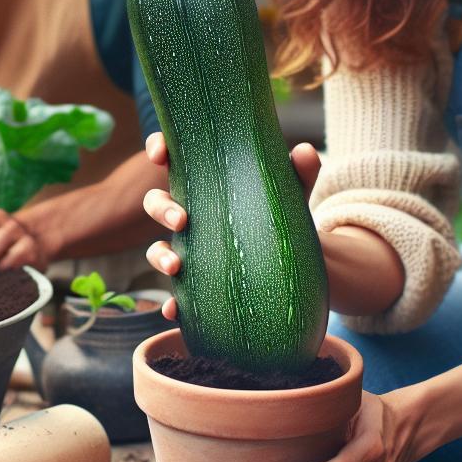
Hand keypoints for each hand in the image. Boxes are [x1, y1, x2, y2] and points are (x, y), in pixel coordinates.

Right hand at [142, 133, 322, 319]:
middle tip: (181, 219)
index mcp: (205, 184)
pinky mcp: (197, 285)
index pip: (171, 160)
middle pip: (157, 204)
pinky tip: (174, 311)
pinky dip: (171, 304)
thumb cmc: (280, 217)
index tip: (160, 152)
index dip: (158, 150)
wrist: (294, 265)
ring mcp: (189, 251)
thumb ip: (299, 172)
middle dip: (161, 209)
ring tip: (175, 268)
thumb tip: (304, 151)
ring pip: (158, 250)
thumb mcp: (291, 194)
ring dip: (159, 257)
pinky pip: (175, 295)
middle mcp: (189, 215)